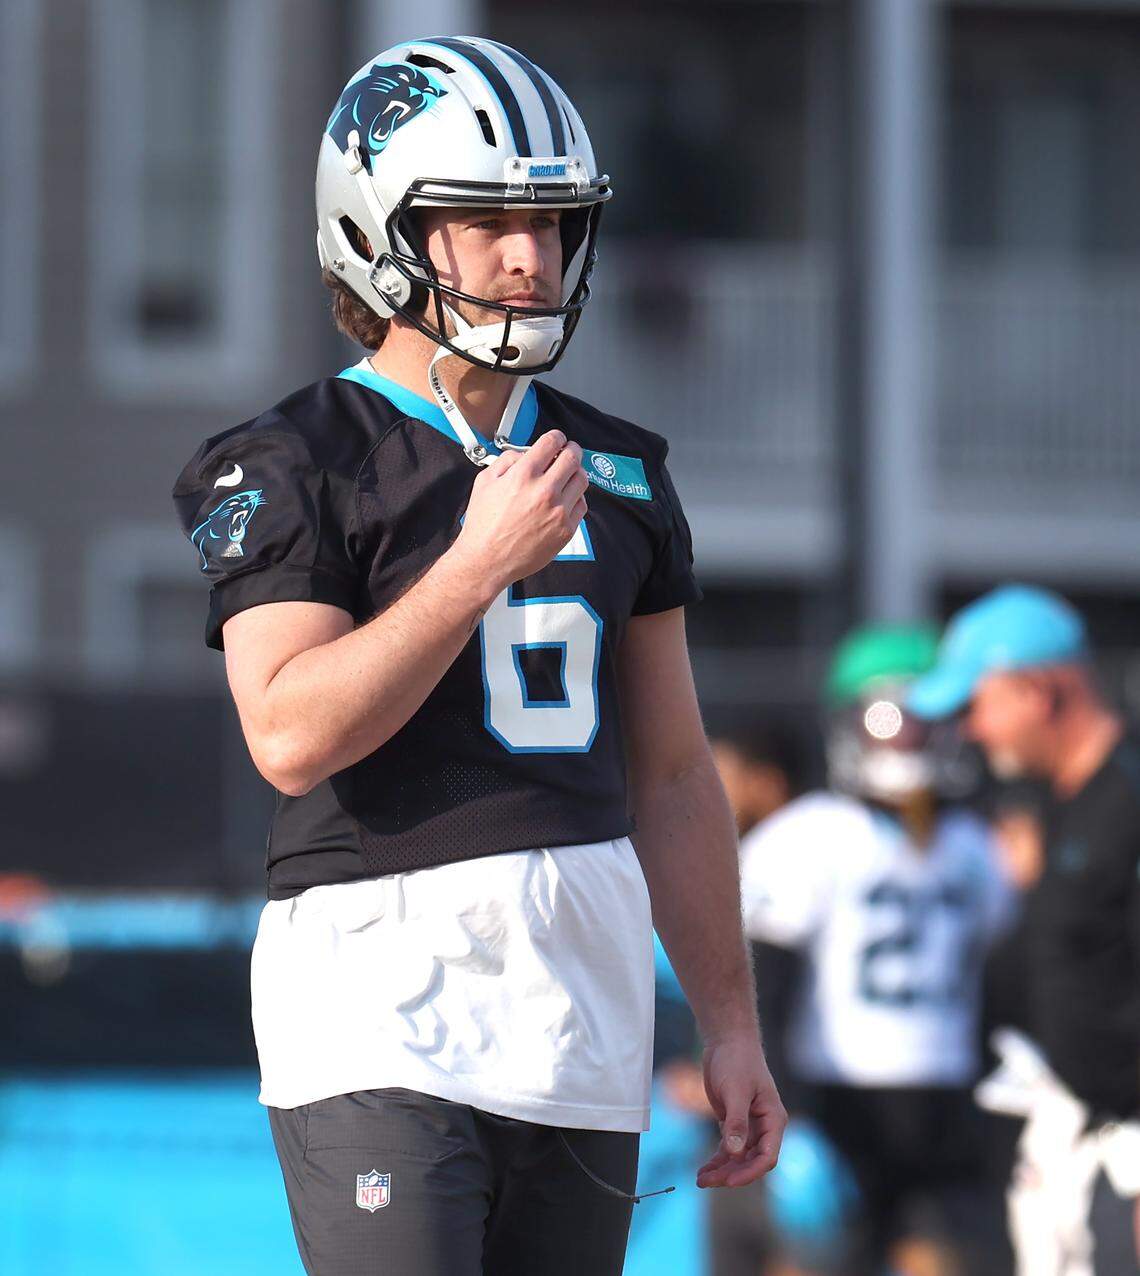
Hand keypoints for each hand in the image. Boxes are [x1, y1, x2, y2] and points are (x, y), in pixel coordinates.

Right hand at [453, 430, 587, 591]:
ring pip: (581, 480)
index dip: (557, 437)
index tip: (557, 440)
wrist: (487, 560)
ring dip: (576, 472)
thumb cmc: (483, 524)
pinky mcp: (565, 530)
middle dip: (572, 449)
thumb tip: (525, 453)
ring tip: (567, 475)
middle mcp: (544, 491)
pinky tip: (565, 499)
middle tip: (568, 451)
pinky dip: (576, 498)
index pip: (552, 442)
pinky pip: (581, 505)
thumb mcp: (485, 482)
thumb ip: (507, 460)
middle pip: (573, 458)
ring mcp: (558, 511)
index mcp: (523, 475)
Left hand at [696, 1033, 786, 1188]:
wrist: (727, 1041)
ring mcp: (749, 1126)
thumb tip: (735, 1153)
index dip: (750, 1172)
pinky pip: (729, 1149)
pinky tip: (704, 1170)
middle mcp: (764, 1127)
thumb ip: (737, 1122)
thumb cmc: (737, 1061)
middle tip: (707, 1181)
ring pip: (738, 1158)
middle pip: (751, 1161)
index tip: (729, 1181)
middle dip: (731, 1174)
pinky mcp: (734, 1123)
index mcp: (773, 1119)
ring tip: (701, 1180)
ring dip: (722, 1171)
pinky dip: (717, 1160)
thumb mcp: (736, 1091)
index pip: (767, 1156)